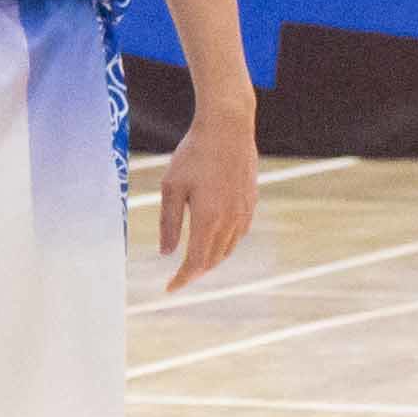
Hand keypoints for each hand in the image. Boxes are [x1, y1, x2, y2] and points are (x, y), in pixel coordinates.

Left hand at [152, 102, 256, 293]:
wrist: (227, 127)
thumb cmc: (194, 154)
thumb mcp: (171, 187)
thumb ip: (169, 223)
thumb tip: (166, 253)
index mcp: (208, 219)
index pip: (195, 263)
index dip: (182, 279)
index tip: (169, 289)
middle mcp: (230, 220)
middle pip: (213, 260)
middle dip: (195, 272)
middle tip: (179, 277)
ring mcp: (244, 212)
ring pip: (228, 249)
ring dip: (211, 260)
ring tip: (194, 262)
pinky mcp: (251, 203)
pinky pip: (238, 234)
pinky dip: (225, 245)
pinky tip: (214, 240)